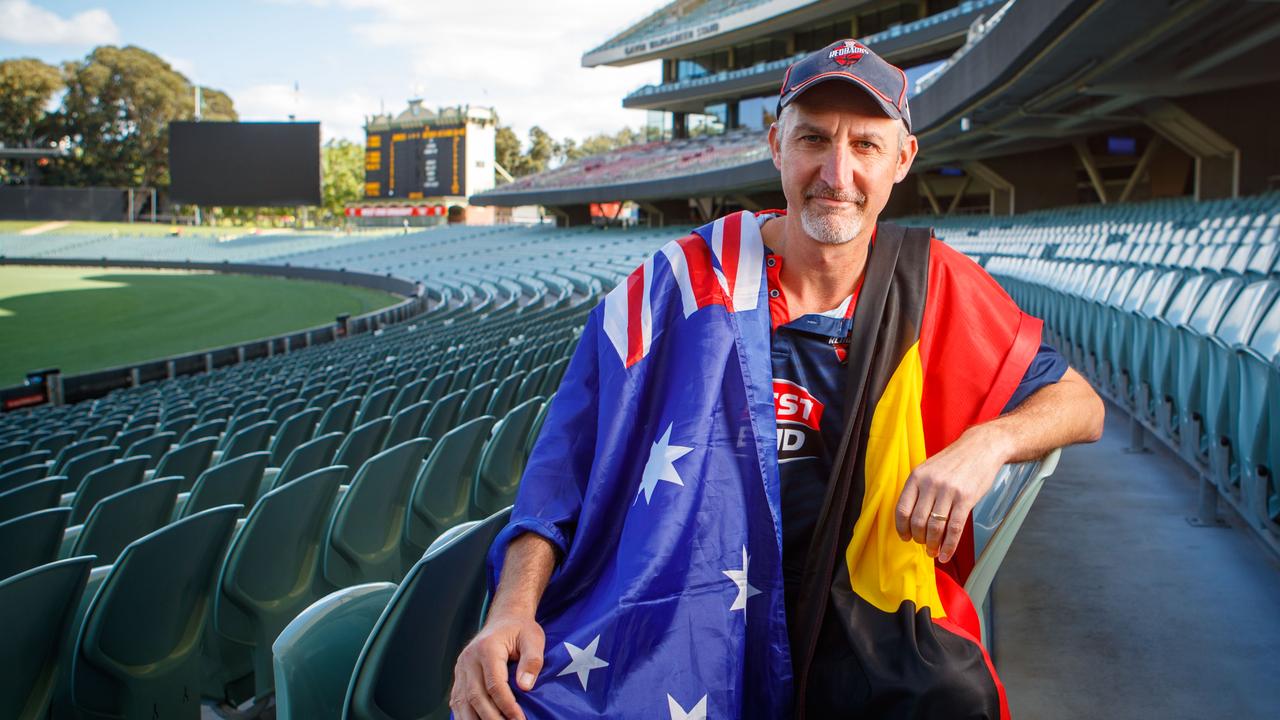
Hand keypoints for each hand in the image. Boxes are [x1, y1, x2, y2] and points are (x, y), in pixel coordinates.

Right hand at [450, 612, 544, 719]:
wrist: (504, 619)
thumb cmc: (520, 629)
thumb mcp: (533, 639)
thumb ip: (532, 661)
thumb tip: (525, 686)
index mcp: (487, 648)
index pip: (494, 684)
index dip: (507, 705)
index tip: (519, 719)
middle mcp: (469, 659)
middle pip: (475, 696)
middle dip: (491, 718)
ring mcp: (460, 668)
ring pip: (462, 701)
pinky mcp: (458, 676)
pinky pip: (457, 700)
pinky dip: (464, 716)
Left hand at [894, 425, 1009, 563]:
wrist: (981, 447)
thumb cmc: (954, 461)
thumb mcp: (929, 469)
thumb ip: (918, 489)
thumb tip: (910, 518)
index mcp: (916, 477)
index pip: (902, 509)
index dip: (901, 528)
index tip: (905, 538)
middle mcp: (930, 484)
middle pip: (917, 521)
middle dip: (918, 539)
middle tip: (923, 544)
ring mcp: (948, 491)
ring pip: (934, 527)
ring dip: (932, 545)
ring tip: (933, 552)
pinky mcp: (966, 499)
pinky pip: (954, 528)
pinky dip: (949, 546)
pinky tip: (946, 554)